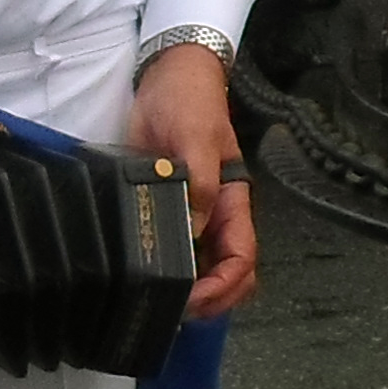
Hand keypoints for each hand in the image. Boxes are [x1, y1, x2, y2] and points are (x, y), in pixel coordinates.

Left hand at [133, 41, 258, 316]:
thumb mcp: (195, 137)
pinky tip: (145, 280)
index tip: (194, 299)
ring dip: (190, 291)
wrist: (167, 76)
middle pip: (230, 272)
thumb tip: (193, 231)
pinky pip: (174, 248)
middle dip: (212, 299)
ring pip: (204, 267)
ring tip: (158, 304)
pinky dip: (166, 269)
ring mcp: (192, 214)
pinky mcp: (165, 207)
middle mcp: (216, 214)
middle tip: (175, 312)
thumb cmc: (189, 103)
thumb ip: (198, 182)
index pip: (242, 256)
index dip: (223, 284)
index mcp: (231, 201)